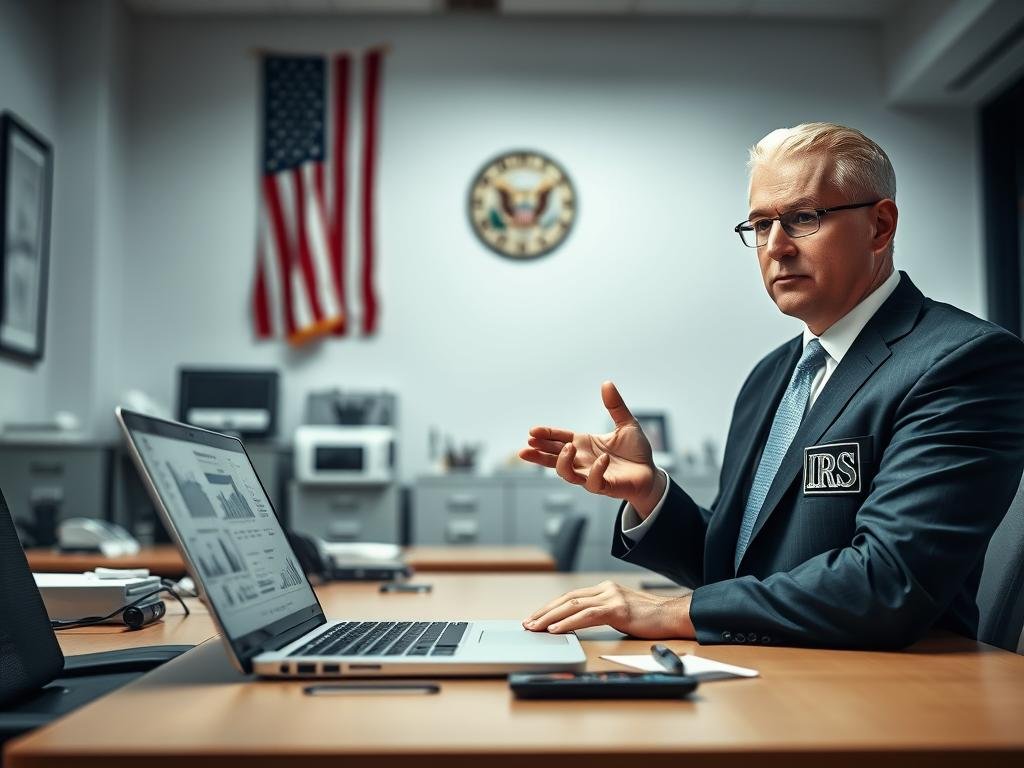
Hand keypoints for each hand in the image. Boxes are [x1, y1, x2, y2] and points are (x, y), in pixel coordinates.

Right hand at [518, 381, 664, 514]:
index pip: (560, 438)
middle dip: (539, 453)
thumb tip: (607, 383)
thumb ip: (615, 406)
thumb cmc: (636, 452)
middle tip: (527, 447)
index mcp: (584, 444)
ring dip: (563, 462)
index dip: (546, 435)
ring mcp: (590, 475)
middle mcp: (583, 460)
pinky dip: (595, 471)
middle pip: (554, 458)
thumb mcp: (627, 424)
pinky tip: (603, 460)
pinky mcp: (603, 486)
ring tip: (567, 448)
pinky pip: (592, 482)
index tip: (532, 431)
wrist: (650, 473)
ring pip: (567, 474)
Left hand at [522, 580, 694, 638]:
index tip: (536, 618)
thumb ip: (602, 614)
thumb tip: (577, 625)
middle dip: (544, 612)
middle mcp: (606, 589)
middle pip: (567, 598)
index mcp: (605, 589)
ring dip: (550, 618)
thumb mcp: (622, 613)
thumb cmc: (650, 619)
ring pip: (572, 605)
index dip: (551, 607)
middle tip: (527, 623)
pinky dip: (568, 623)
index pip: (570, 597)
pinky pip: (587, 616)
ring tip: (534, 627)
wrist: (673, 617)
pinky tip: (556, 629)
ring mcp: (612, 597)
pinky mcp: (618, 609)